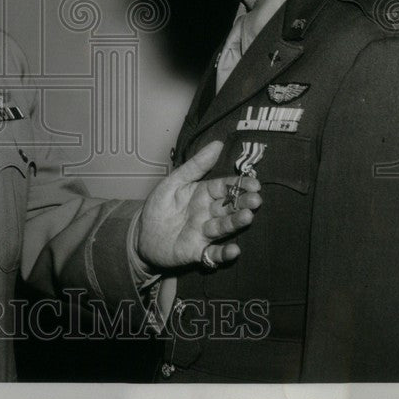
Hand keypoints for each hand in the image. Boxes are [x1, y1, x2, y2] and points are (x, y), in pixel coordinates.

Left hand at [136, 141, 260, 269]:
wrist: (142, 236)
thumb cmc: (159, 207)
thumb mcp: (174, 181)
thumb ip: (195, 166)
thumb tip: (217, 144)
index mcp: (203, 194)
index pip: (224, 187)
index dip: (239, 185)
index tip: (254, 183)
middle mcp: (208, 213)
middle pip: (228, 207)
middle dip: (243, 203)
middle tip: (256, 200)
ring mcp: (204, 232)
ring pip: (223, 227)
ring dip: (236, 223)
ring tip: (247, 217)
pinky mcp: (197, 251)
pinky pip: (213, 253)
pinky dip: (223, 253)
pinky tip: (234, 250)